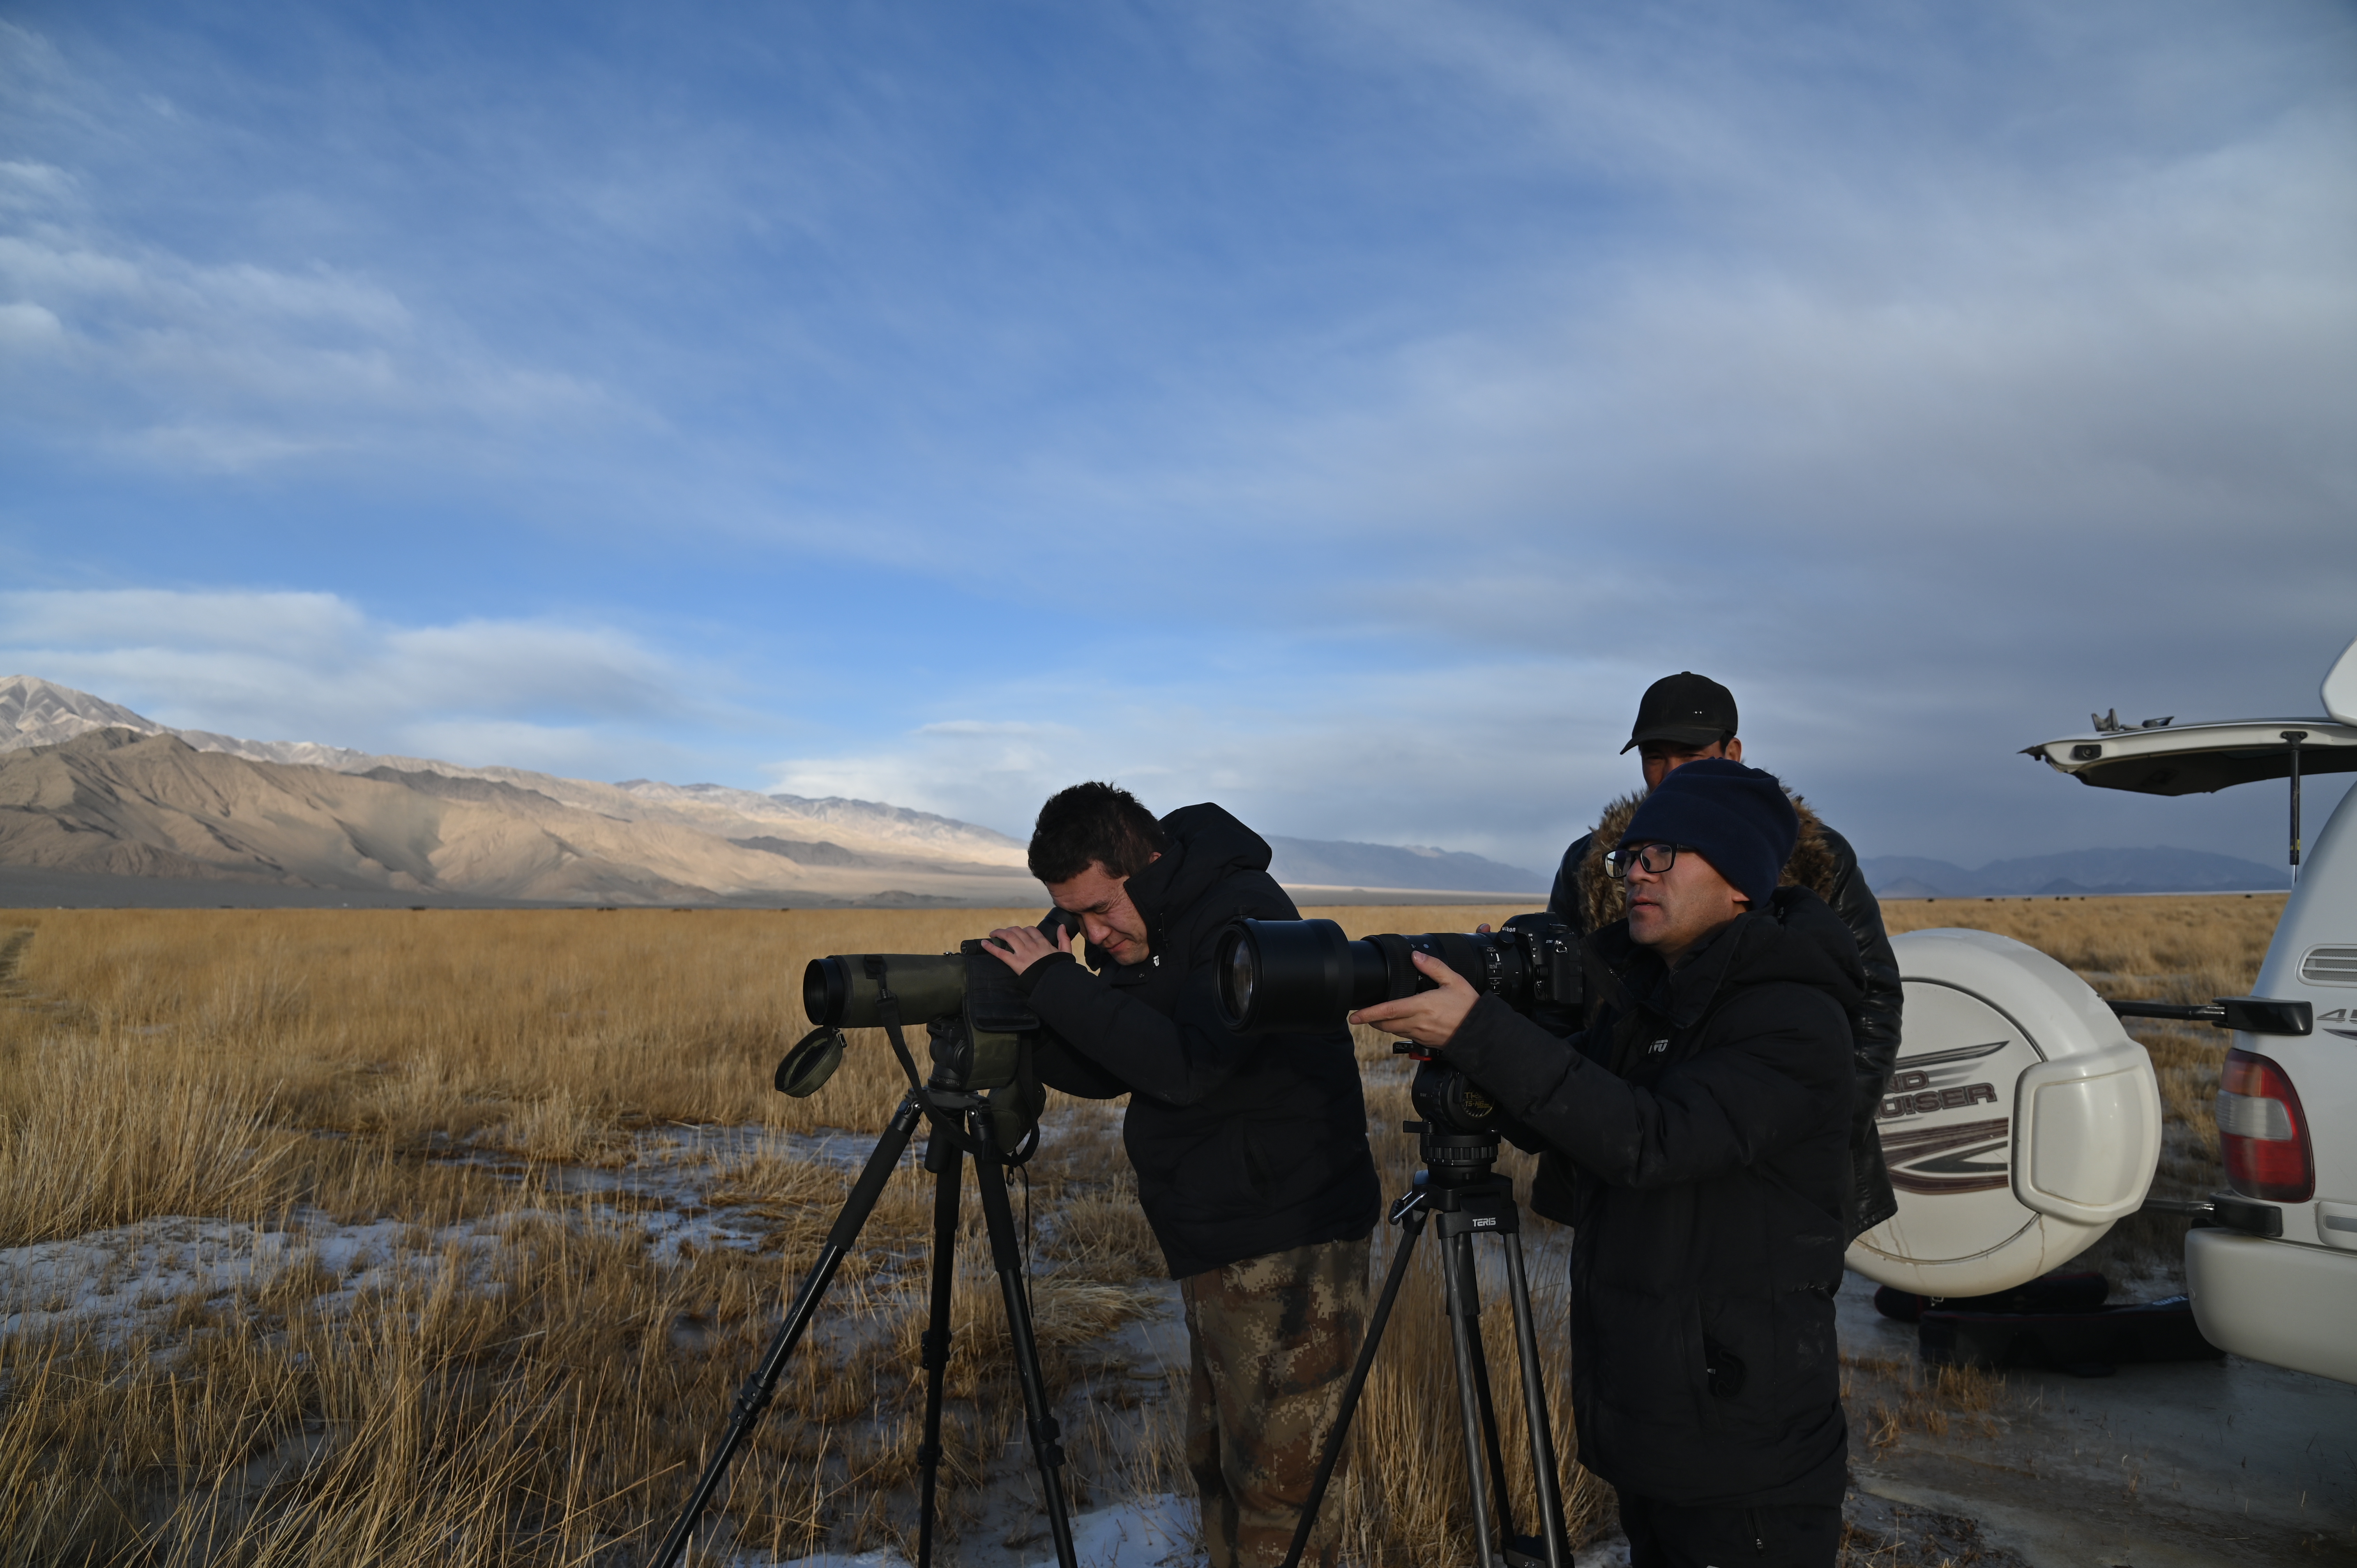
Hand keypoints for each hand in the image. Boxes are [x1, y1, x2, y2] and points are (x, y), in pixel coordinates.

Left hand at [981, 923, 1070, 974]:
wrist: (1055, 982)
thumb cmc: (1060, 969)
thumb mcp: (1066, 953)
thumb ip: (1064, 939)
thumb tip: (1062, 927)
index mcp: (1043, 942)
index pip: (1030, 930)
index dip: (1023, 930)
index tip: (1020, 933)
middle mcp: (1031, 945)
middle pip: (1017, 931)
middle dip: (1009, 930)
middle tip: (1003, 934)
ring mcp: (1023, 953)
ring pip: (1008, 936)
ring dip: (999, 933)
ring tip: (992, 934)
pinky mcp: (1015, 963)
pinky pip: (1001, 952)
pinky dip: (991, 947)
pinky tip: (984, 944)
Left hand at [1348, 951, 1477, 1047]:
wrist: (1482, 1031)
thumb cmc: (1469, 1007)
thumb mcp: (1454, 981)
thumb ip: (1433, 967)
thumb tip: (1416, 956)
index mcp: (1422, 1006)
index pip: (1388, 1011)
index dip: (1369, 1014)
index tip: (1355, 1016)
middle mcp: (1418, 1023)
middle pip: (1385, 1025)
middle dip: (1371, 1021)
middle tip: (1361, 1015)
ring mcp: (1421, 1035)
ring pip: (1394, 1032)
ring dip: (1383, 1025)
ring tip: (1376, 1017)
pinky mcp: (1425, 1042)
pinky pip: (1405, 1036)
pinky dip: (1397, 1029)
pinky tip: (1398, 1022)